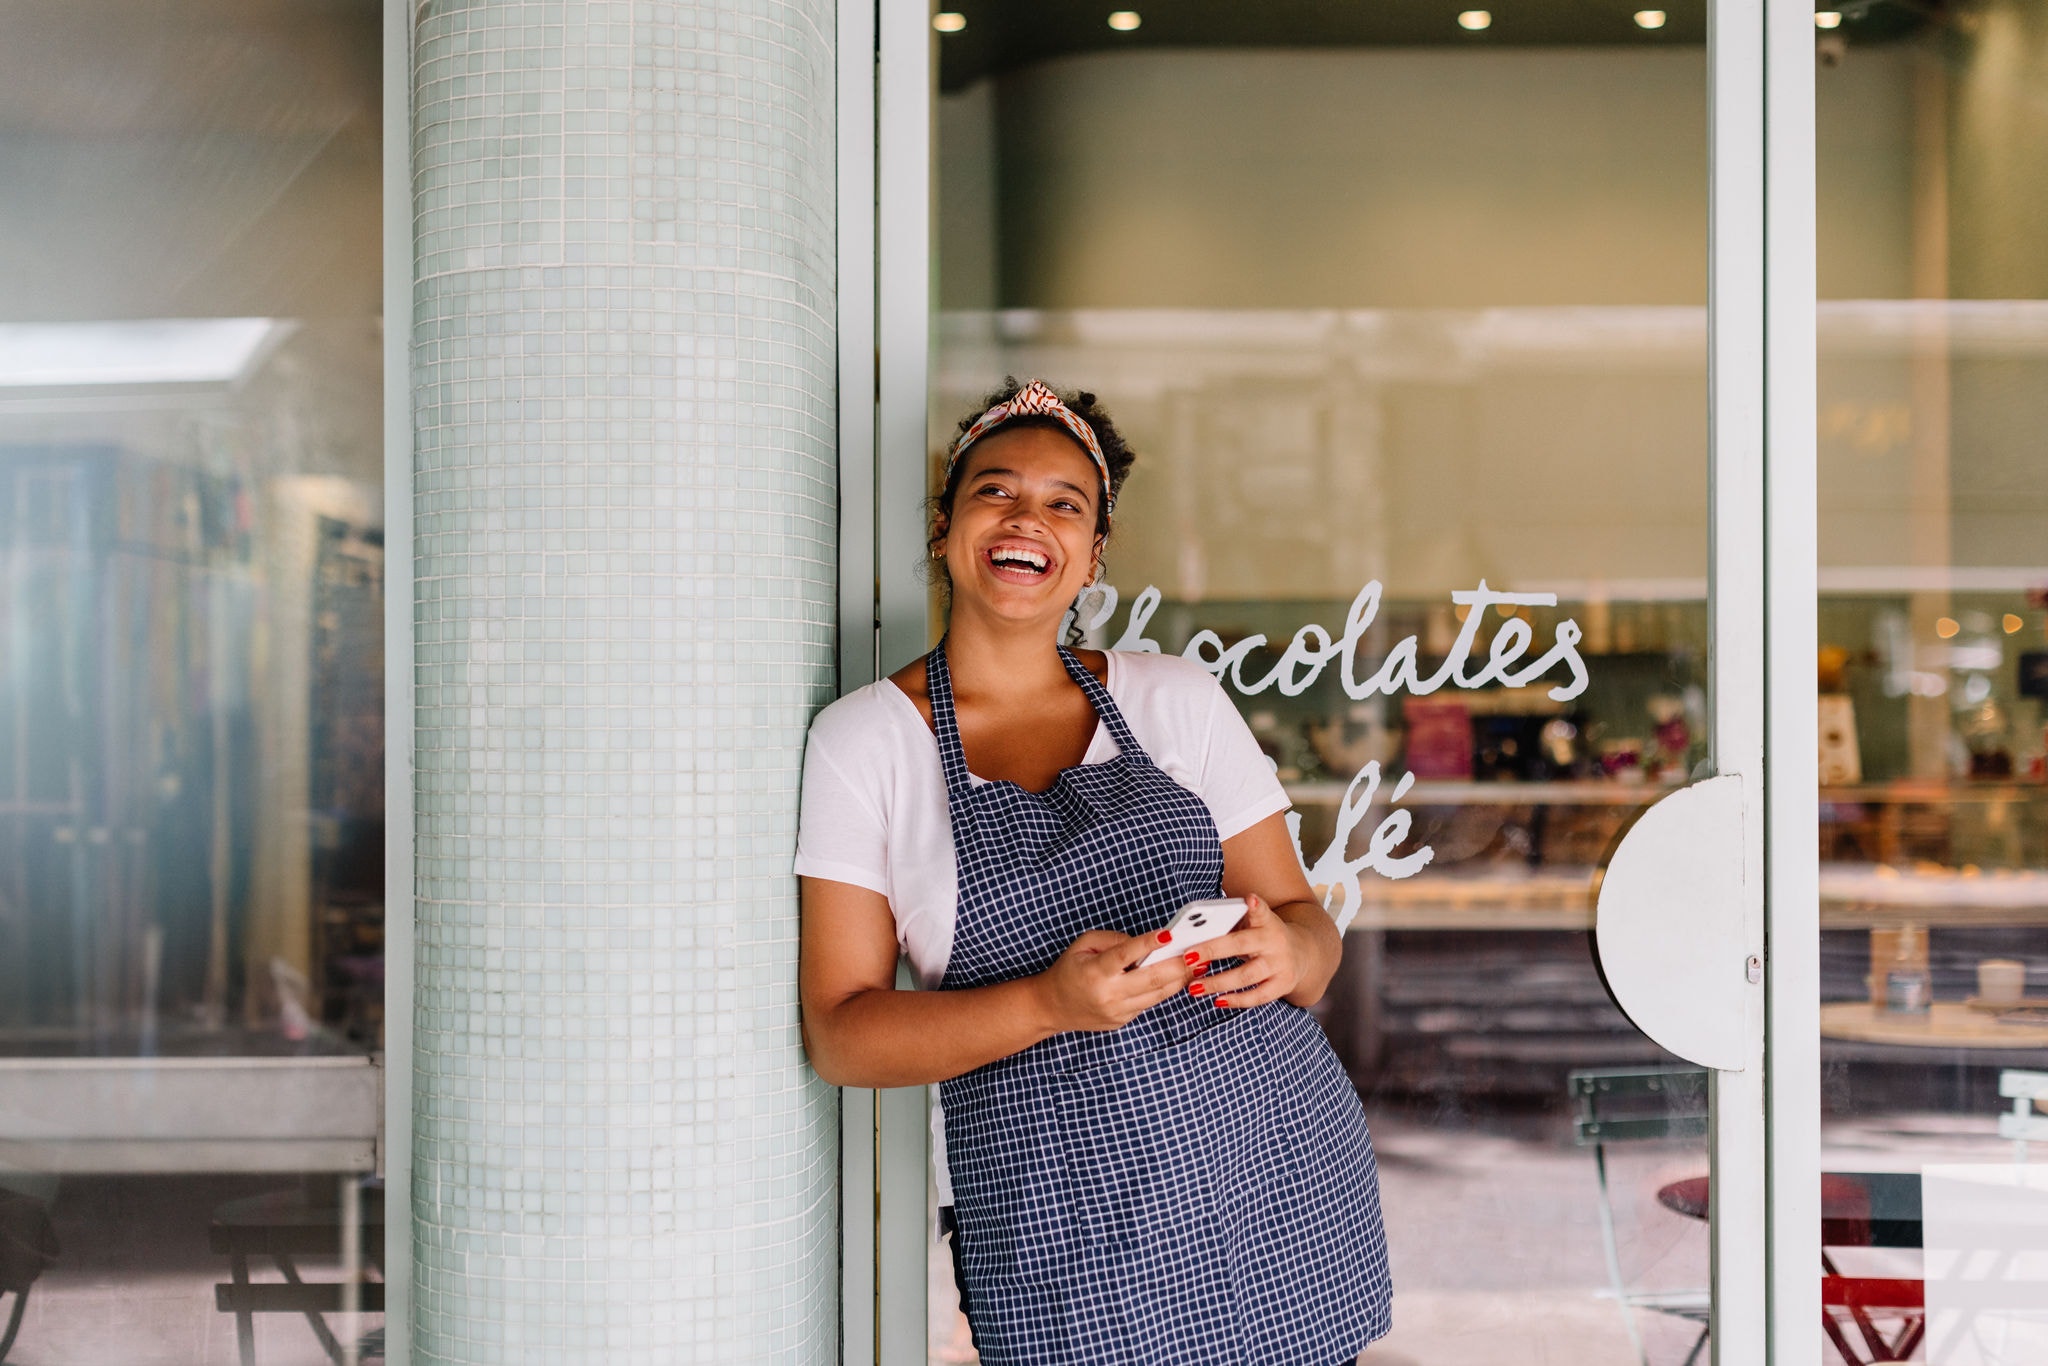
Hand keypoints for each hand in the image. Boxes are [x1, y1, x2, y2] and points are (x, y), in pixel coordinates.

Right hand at [1033, 929, 1193, 1032]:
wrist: (1052, 1007)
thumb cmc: (1069, 970)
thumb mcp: (1083, 945)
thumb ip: (1114, 940)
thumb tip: (1146, 943)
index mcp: (1096, 972)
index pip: (1125, 955)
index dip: (1148, 943)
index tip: (1169, 934)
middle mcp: (1108, 994)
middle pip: (1151, 979)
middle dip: (1179, 965)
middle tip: (1199, 952)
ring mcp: (1118, 1011)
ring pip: (1157, 994)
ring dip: (1181, 978)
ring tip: (1200, 964)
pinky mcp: (1123, 1021)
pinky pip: (1149, 1002)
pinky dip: (1166, 989)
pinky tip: (1180, 977)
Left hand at [1183, 895, 1309, 1008]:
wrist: (1301, 954)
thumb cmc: (1264, 936)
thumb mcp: (1255, 923)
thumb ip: (1232, 922)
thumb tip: (1195, 929)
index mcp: (1267, 922)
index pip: (1261, 912)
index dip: (1256, 906)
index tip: (1250, 899)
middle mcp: (1275, 942)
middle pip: (1242, 945)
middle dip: (1213, 950)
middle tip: (1188, 956)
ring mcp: (1280, 965)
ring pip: (1246, 975)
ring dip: (1218, 982)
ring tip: (1194, 987)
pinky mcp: (1283, 985)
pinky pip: (1258, 996)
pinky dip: (1237, 1000)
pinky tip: (1218, 1000)